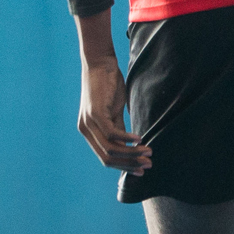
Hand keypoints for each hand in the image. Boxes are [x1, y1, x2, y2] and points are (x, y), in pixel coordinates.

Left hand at [78, 58, 151, 173]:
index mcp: (88, 132)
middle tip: (148, 165)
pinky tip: (140, 139)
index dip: (124, 166)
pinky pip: (112, 133)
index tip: (142, 168)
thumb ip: (119, 130)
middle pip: (107, 157)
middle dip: (129, 164)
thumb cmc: (109, 87)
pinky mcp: (95, 113)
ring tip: (148, 152)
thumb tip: (130, 147)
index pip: (105, 158)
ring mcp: (88, 122)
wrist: (100, 64)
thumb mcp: (114, 112)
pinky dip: (127, 139)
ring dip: (131, 153)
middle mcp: (85, 130)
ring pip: (110, 148)